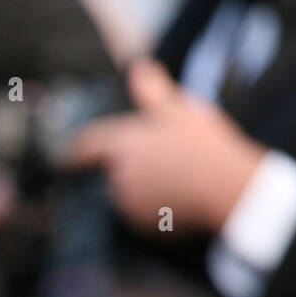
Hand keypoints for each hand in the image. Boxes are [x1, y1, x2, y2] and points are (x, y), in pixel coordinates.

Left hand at [66, 58, 267, 234]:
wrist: (225, 188)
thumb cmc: (204, 146)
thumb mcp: (179, 111)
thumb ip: (153, 92)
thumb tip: (139, 68)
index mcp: (122, 145)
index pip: (86, 147)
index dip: (76, 150)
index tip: (70, 156)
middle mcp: (118, 177)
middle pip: (112, 173)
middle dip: (127, 169)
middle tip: (162, 163)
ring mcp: (128, 204)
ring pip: (127, 196)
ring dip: (140, 191)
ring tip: (174, 181)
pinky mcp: (142, 227)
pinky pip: (141, 218)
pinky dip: (152, 212)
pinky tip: (177, 201)